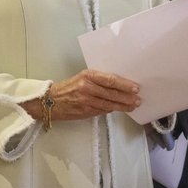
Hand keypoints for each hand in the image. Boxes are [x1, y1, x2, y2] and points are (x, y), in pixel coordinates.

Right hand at [22, 69, 140, 122]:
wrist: (49, 101)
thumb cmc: (68, 87)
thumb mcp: (82, 77)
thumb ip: (98, 80)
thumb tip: (118, 84)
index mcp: (88, 75)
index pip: (110, 79)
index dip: (124, 84)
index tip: (135, 88)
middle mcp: (87, 87)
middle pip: (112, 93)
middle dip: (127, 97)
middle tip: (138, 99)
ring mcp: (86, 101)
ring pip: (109, 104)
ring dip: (123, 106)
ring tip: (133, 106)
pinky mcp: (84, 112)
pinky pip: (102, 111)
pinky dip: (111, 110)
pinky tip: (119, 109)